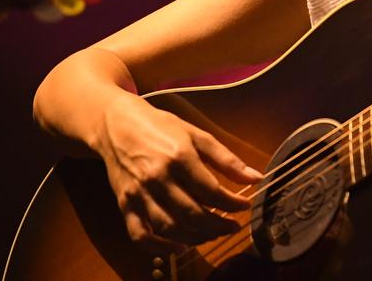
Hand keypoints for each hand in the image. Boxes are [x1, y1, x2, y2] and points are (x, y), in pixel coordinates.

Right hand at [93, 93, 263, 250]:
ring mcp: (139, 194)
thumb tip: (255, 178)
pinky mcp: (124, 205)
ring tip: (212, 234)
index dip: (232, 204)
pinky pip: (140, 236)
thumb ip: (226, 159)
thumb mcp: (197, 135)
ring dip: (196, 237)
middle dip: (218, 225)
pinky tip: (179, 246)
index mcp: (179, 157)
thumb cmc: (161, 127)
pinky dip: (159, 248)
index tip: (245, 207)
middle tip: (232, 226)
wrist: (116, 125)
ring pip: (170, 228)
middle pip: (193, 214)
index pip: (212, 191)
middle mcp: (158, 178)